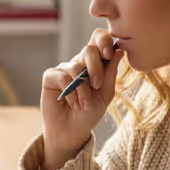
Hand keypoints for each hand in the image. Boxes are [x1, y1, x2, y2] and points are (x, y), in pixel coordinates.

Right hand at [39, 29, 124, 169]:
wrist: (73, 131)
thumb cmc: (90, 112)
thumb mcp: (106, 94)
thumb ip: (111, 72)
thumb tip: (119, 49)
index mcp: (95, 62)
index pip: (98, 38)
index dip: (104, 40)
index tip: (109, 53)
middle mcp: (78, 62)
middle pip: (89, 49)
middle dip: (96, 69)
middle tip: (97, 86)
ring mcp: (63, 68)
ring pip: (76, 68)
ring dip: (84, 90)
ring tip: (84, 104)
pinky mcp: (50, 77)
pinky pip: (63, 78)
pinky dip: (71, 94)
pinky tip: (72, 103)